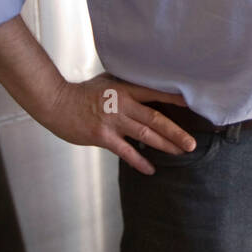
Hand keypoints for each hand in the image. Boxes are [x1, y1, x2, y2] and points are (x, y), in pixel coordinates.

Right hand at [45, 73, 195, 174]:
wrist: (58, 103)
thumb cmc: (84, 93)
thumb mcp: (108, 82)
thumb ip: (127, 86)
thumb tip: (148, 88)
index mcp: (125, 88)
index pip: (155, 93)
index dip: (174, 99)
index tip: (192, 106)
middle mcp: (122, 104)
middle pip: (155, 119)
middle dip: (176, 132)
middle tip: (192, 143)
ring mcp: (113, 121)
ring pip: (145, 135)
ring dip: (165, 145)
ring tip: (181, 153)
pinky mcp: (103, 137)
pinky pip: (126, 152)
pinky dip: (140, 161)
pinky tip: (151, 169)